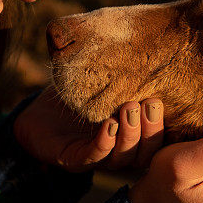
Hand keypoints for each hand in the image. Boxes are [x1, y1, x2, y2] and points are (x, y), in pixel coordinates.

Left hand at [13, 87, 164, 171]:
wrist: (38, 114)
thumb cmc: (77, 96)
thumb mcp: (104, 82)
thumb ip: (124, 73)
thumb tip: (151, 42)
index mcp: (132, 136)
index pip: (158, 139)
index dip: (165, 124)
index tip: (162, 97)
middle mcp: (119, 151)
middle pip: (146, 153)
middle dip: (152, 129)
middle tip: (151, 103)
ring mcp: (98, 159)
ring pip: (123, 158)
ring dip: (130, 135)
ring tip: (129, 109)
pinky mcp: (73, 160)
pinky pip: (93, 157)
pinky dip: (104, 143)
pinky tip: (108, 125)